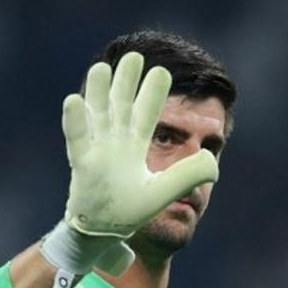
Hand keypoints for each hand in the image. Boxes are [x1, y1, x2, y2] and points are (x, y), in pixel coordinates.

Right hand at [62, 51, 218, 237]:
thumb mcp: (163, 192)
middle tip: (133, 55)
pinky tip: (74, 100)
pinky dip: (75, 121)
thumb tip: (213, 161)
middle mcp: (115, 144)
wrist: (103, 232)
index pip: (146, 114)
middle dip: (126, 82)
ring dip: (99, 92)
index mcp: (135, 147)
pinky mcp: (81, 164)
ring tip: (102, 67)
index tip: (161, 71)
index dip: (153, 94)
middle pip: (120, 106)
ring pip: (97, 114)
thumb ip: (187, 175)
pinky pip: (76, 139)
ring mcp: (97, 151)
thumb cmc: (130, 212)